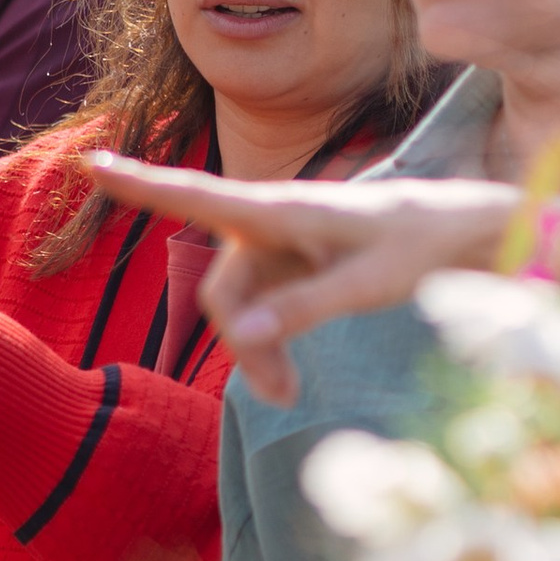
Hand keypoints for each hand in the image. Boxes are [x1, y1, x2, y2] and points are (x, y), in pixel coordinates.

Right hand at [88, 155, 523, 403]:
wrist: (465, 233)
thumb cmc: (423, 245)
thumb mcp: (369, 282)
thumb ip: (305, 308)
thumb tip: (240, 337)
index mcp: (285, 209)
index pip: (199, 196)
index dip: (143, 185)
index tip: (93, 163)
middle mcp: (275, 222)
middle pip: (225, 286)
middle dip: (240, 342)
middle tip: (283, 397)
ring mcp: (285, 246)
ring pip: (243, 304)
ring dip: (256, 352)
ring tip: (291, 396)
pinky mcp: (299, 266)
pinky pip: (266, 307)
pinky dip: (272, 343)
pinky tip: (290, 378)